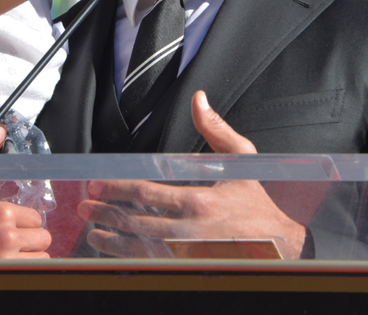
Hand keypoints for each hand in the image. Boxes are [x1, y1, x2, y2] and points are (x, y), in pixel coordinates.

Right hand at [0, 126, 50, 258]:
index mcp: (0, 212)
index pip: (36, 217)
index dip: (24, 221)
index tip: (9, 224)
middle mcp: (7, 236)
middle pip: (42, 237)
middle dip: (29, 239)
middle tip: (11, 240)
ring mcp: (5, 260)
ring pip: (41, 257)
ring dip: (29, 255)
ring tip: (8, 254)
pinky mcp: (0, 276)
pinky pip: (33, 271)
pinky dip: (24, 268)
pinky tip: (6, 265)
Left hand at [77, 91, 306, 259]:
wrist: (282, 246)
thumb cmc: (260, 204)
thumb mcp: (242, 160)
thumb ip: (216, 130)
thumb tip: (199, 100)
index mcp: (199, 201)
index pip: (146, 192)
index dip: (117, 188)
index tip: (99, 184)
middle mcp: (189, 230)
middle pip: (136, 219)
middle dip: (105, 211)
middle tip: (85, 206)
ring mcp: (187, 253)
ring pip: (138, 245)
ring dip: (111, 238)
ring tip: (92, 230)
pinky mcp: (188, 267)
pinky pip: (150, 263)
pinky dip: (128, 257)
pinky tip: (115, 252)